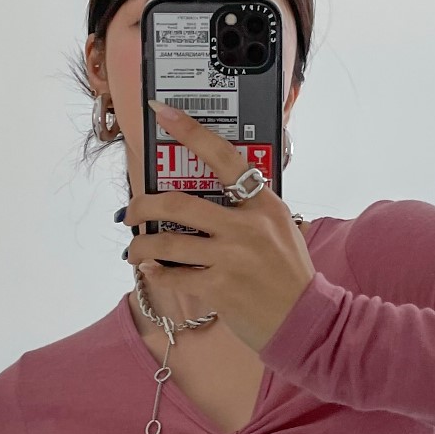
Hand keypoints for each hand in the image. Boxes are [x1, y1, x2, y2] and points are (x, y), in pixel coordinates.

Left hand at [120, 101, 313, 352]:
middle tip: (130, 213)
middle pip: (178, 204)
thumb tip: (204, 196)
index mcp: (263, 204)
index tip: (162, 113)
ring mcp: (232, 258)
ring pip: (167, 244)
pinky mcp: (220, 289)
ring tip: (134, 250)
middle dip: (142, 206)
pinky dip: (156, 274)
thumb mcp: (280, 228)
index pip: (224, 157)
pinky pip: (174, 277)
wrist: (304, 320)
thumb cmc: (288, 274)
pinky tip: (152, 272)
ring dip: (141, 247)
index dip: (190, 132)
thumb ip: (249, 209)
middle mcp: (247, 227)